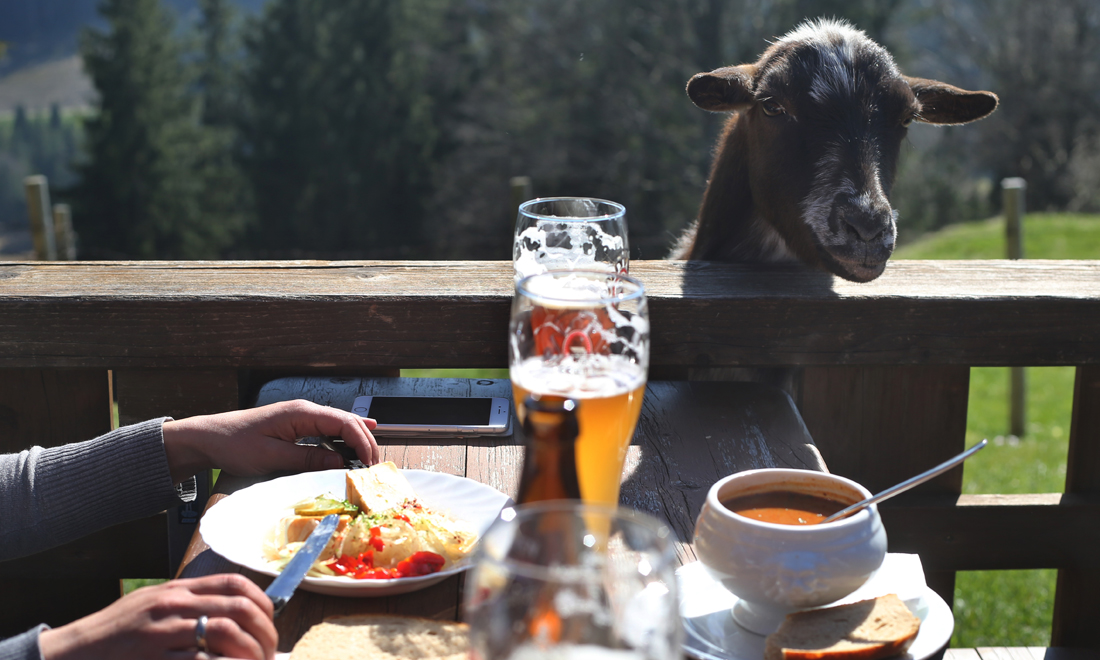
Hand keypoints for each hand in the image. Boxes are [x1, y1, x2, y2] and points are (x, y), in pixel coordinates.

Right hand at [38, 574, 276, 659]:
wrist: (74, 651)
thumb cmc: (116, 631)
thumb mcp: (154, 605)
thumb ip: (190, 603)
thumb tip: (233, 611)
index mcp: (177, 590)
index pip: (234, 583)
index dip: (262, 601)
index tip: (271, 620)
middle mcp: (174, 605)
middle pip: (238, 607)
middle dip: (264, 631)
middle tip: (271, 651)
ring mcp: (164, 632)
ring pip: (225, 632)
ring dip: (250, 651)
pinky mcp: (155, 657)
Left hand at [162, 399, 378, 483]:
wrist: (209, 438)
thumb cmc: (235, 445)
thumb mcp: (272, 457)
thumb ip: (307, 459)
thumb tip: (340, 464)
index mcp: (301, 413)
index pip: (344, 423)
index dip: (362, 442)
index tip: (370, 464)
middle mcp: (305, 411)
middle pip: (347, 422)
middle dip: (365, 442)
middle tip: (375, 467)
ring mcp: (301, 417)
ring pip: (340, 425)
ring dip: (356, 441)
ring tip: (368, 461)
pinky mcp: (296, 426)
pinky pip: (328, 429)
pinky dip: (345, 436)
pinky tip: (359, 437)